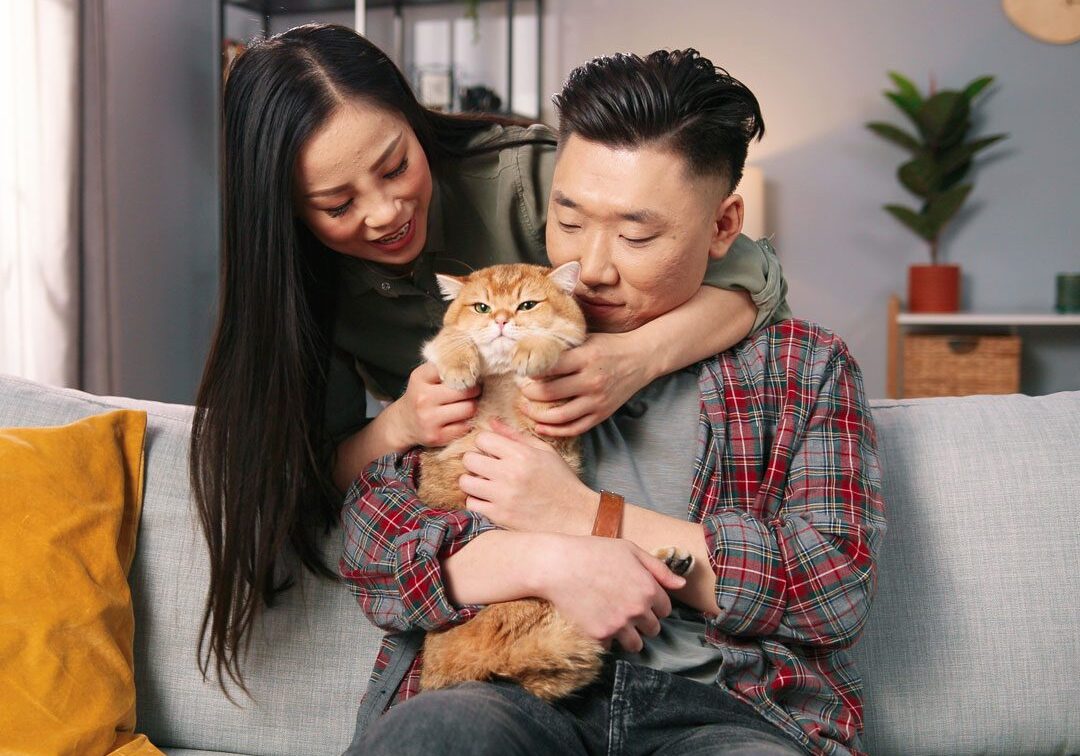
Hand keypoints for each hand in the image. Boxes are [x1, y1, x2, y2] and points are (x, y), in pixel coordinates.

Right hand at [389, 362, 478, 448]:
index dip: (465, 371)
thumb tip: (475, 362)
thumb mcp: (425, 377)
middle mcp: (423, 398)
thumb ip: (444, 367)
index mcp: (420, 378)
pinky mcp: (437, 437)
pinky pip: (466, 426)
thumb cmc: (421, 396)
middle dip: (475, 390)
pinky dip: (467, 421)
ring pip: (469, 408)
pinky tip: (461, 417)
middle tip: (475, 390)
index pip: (451, 368)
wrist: (403, 423)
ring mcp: (429, 419)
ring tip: (468, 403)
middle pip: (465, 390)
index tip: (468, 374)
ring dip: (473, 405)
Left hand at [460, 419, 595, 534]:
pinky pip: (471, 504)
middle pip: (469, 459)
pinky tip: (490, 499)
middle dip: (475, 461)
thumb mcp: (544, 452)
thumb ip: (516, 436)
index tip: (492, 450)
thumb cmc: (561, 481)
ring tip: (486, 483)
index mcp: (521, 455)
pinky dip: (477, 501)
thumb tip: (492, 421)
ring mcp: (503, 497)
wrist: (575, 515)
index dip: (485, 443)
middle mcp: (510, 474)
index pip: (482, 438)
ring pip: (465, 482)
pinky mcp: (500, 516)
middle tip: (487, 467)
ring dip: (473, 481)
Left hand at [518, 332, 653, 436]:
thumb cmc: (610, 346)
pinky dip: (555, 430)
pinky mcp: (602, 414)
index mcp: (585, 358)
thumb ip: (563, 348)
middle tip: (521, 391)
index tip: (521, 371)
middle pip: (550, 393)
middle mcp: (591, 381)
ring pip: (560, 415)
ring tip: (526, 409)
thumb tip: (532, 353)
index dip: (531, 371)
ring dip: (537, 415)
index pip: (549, 368)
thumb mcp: (586, 339)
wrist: (641, 359)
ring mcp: (597, 400)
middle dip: (529, 394)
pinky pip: (575, 428)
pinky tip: (541, 427)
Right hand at [534, 534, 685, 651]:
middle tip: (624, 608)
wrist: (557, 566)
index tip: (639, 599)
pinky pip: (611, 647)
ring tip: (613, 621)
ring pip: (635, 645)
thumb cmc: (593, 552)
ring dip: (628, 636)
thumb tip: (682, 584)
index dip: (653, 604)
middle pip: (653, 629)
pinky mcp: (599, 636)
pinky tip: (596, 621)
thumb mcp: (629, 550)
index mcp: (648, 589)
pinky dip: (605, 638)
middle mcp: (637, 610)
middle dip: (642, 621)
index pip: (665, 610)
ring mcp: (618, 625)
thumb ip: (659, 569)